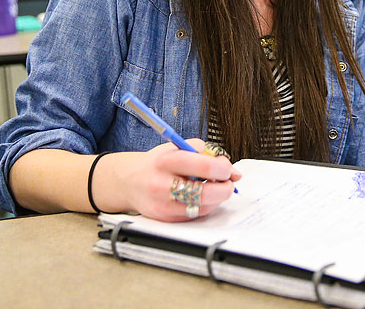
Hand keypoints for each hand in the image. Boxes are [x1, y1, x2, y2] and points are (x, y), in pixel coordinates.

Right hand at [99, 139, 240, 221]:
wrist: (129, 181)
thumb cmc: (158, 162)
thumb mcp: (179, 146)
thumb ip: (208, 153)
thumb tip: (234, 172)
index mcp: (166, 161)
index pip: (204, 166)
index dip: (224, 168)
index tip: (227, 168)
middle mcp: (162, 184)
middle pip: (206, 192)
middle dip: (225, 187)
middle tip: (227, 181)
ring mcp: (163, 205)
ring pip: (204, 207)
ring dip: (217, 197)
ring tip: (213, 186)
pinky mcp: (166, 219)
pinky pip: (196, 215)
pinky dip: (205, 205)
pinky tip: (200, 195)